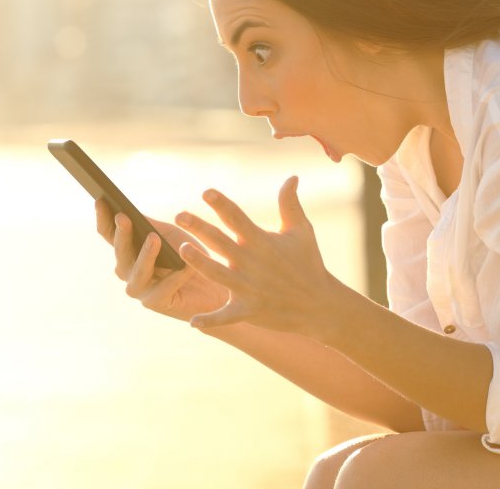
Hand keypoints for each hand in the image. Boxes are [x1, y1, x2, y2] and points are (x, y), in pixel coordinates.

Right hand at [95, 199, 228, 321]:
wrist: (213, 283)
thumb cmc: (188, 255)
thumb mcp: (168, 234)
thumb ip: (149, 225)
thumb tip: (127, 209)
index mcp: (127, 251)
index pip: (108, 234)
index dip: (103, 218)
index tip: (100, 199)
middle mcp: (127, 271)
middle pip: (120, 251)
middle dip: (122, 234)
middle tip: (123, 217)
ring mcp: (139, 289)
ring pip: (137, 271)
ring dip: (145, 255)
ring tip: (154, 238)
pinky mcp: (156, 303)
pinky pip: (164, 288)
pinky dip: (176, 275)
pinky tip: (186, 265)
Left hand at [174, 176, 340, 332]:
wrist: (320, 304)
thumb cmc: (308, 263)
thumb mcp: (301, 231)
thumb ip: (290, 204)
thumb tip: (292, 176)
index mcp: (260, 241)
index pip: (237, 218)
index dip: (222, 204)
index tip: (206, 192)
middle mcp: (251, 262)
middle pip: (220, 241)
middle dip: (200, 228)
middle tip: (179, 216)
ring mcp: (249, 287)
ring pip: (218, 274)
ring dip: (200, 263)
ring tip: (184, 249)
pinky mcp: (249, 309)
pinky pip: (226, 316)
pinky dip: (211, 320)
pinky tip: (193, 322)